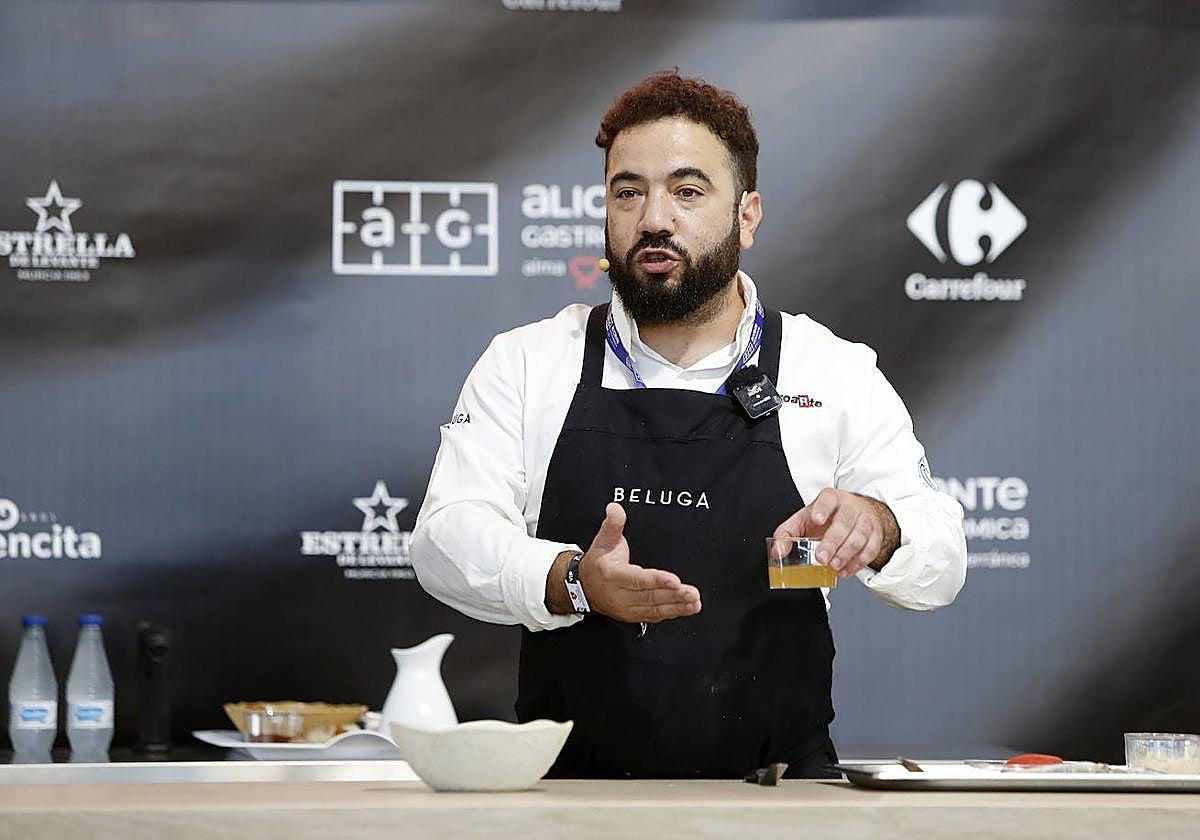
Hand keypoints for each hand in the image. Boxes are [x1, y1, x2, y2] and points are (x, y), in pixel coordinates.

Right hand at [546, 503, 701, 622]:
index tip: (675, 581)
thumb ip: (613, 524)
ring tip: (695, 602)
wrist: (584, 588)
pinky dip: (673, 613)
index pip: (637, 579)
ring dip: (677, 606)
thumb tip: (615, 507)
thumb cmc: (598, 563)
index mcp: (613, 576)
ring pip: (655, 608)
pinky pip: (655, 616)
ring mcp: (628, 609)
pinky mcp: (635, 616)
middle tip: (692, 593)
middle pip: (650, 596)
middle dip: (674, 595)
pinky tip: (687, 608)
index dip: (657, 580)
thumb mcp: (602, 541)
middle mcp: (620, 595)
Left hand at [772, 488, 900, 578]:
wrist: (857, 514)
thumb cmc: (827, 517)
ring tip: (834, 566)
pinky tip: (845, 570)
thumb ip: (786, 534)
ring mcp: (865, 521)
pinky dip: (858, 563)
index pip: (828, 499)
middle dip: (833, 541)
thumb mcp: (804, 519)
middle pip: (844, 522)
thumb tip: (777, 552)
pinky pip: (870, 550)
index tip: (816, 519)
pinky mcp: (875, 536)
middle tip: (822, 557)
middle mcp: (850, 507)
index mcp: (831, 499)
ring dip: (846, 554)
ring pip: (859, 536)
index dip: (822, 508)